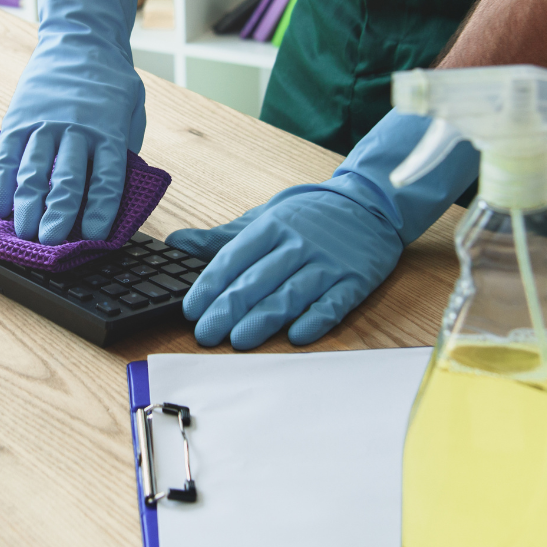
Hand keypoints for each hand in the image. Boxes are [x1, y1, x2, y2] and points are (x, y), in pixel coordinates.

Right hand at [0, 0, 145, 243]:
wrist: (80, 39)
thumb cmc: (110, 83)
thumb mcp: (131, 111)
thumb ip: (124, 149)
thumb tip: (116, 192)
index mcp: (110, 131)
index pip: (106, 179)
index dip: (99, 211)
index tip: (93, 237)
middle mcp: (77, 129)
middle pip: (66, 179)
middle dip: (58, 215)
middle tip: (51, 243)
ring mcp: (45, 123)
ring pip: (34, 171)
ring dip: (28, 205)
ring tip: (24, 232)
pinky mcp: (19, 118)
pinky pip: (9, 156)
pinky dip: (4, 183)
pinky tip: (2, 206)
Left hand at [169, 110, 478, 348]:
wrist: (370, 205)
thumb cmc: (308, 216)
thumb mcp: (263, 218)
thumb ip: (221, 238)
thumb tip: (176, 243)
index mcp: (271, 227)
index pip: (234, 258)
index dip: (210, 285)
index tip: (191, 309)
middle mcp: (297, 244)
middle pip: (257, 280)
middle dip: (228, 309)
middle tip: (205, 334)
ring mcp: (327, 263)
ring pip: (290, 294)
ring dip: (263, 319)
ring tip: (239, 340)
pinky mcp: (355, 281)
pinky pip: (333, 303)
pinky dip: (315, 319)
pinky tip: (297, 336)